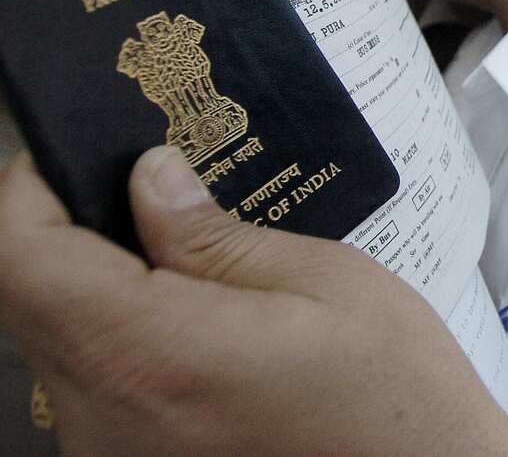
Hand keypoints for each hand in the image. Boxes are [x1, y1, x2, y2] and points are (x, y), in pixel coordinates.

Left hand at [0, 148, 507, 456]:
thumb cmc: (395, 398)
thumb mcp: (326, 282)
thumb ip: (217, 234)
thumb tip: (147, 177)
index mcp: (154, 355)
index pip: (19, 259)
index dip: (29, 190)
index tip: (77, 154)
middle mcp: (108, 416)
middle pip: (34, 296)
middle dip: (81, 230)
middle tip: (159, 191)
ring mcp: (112, 451)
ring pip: (62, 337)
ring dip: (109, 284)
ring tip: (200, 258)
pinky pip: (94, 382)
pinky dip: (128, 333)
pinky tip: (204, 321)